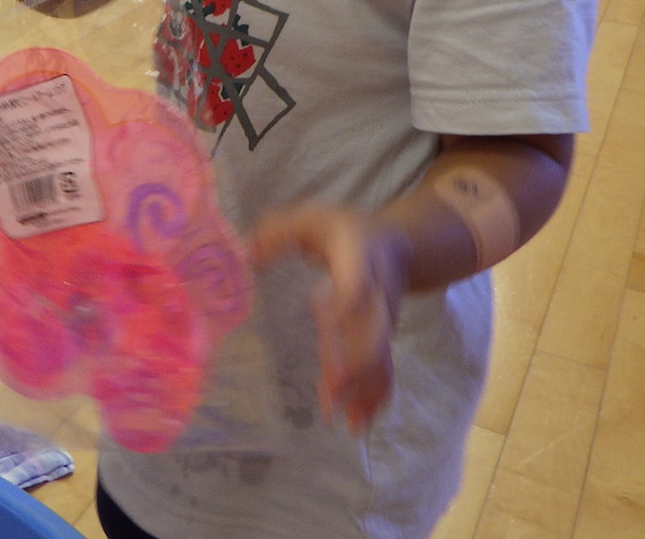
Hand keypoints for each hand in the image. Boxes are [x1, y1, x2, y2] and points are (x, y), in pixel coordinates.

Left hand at [250, 205, 410, 431]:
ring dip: (366, 391)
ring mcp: (383, 321)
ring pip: (380, 358)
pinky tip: (360, 423)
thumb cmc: (342, 231)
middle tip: (336, 390)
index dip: (346, 304)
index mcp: (357, 262)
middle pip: (372, 330)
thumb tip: (245, 254)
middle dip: (357, 361)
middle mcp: (376, 295)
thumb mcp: (310, 219)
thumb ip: (277, 232)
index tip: (326, 320)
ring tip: (350, 425)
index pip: (355, 284)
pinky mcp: (383, 339)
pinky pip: (384, 369)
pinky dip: (375, 397)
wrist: (400, 245)